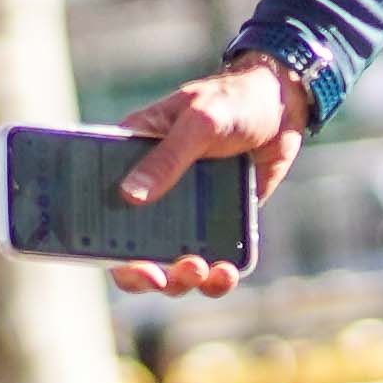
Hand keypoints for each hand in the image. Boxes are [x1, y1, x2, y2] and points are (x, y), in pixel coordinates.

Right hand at [98, 61, 312, 294]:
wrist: (282, 108)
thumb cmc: (232, 102)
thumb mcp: (198, 122)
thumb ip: (167, 158)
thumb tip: (129, 196)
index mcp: (131, 161)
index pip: (101, 207)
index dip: (103, 244)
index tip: (122, 261)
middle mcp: (152, 192)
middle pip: (132, 251)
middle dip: (146, 274)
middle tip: (164, 278)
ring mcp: (185, 212)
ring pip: (172, 264)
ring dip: (183, 280)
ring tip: (205, 272)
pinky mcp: (217, 224)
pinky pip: (211, 261)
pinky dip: (217, 277)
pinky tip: (227, 273)